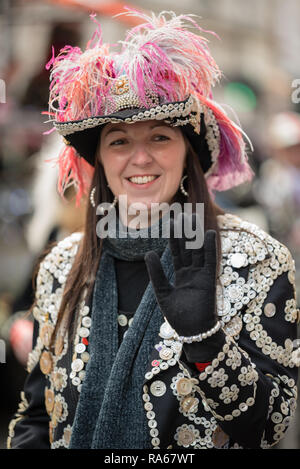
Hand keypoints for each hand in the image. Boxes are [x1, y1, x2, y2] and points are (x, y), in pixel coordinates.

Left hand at [145, 215, 217, 338]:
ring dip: (196, 235)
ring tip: (193, 218)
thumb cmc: (178, 316)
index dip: (174, 237)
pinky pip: (210, 261)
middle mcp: (192, 272)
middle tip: (182, 214)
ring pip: (198, 251)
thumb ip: (157, 273)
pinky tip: (209, 234)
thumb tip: (149, 252)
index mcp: (181, 275)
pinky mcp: (209, 280)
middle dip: (185, 232)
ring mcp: (201, 275)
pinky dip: (210, 248)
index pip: (177, 252)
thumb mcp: (162, 292)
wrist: (192, 332)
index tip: (171, 221)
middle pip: (188, 248)